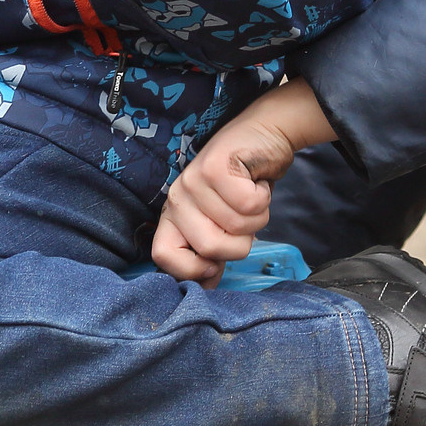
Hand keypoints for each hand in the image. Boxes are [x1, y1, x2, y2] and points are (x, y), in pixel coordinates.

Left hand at [152, 79, 335, 283]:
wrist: (263, 136)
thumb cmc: (244, 185)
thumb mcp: (224, 224)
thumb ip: (213, 254)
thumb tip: (208, 289)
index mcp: (173, 215)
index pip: (163, 255)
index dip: (193, 269)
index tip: (216, 263)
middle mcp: (177, 198)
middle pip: (208, 247)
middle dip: (240, 242)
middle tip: (243, 218)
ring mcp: (193, 181)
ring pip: (235, 227)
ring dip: (256, 218)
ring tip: (250, 197)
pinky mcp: (215, 167)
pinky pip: (249, 205)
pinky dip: (263, 199)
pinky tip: (255, 182)